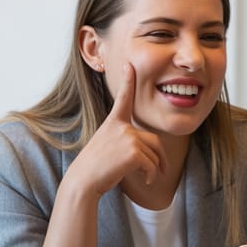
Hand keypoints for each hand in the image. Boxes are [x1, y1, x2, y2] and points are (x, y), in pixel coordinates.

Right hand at [64, 64, 166, 197]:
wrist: (83, 181)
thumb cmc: (95, 169)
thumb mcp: (107, 146)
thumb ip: (124, 140)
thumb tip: (147, 151)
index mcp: (113, 123)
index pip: (123, 100)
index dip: (127, 82)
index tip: (129, 65)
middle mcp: (121, 127)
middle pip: (154, 140)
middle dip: (160, 157)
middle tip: (162, 171)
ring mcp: (127, 137)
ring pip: (154, 154)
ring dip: (154, 170)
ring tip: (147, 178)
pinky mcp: (133, 151)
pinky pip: (152, 164)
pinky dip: (152, 175)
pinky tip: (146, 181)